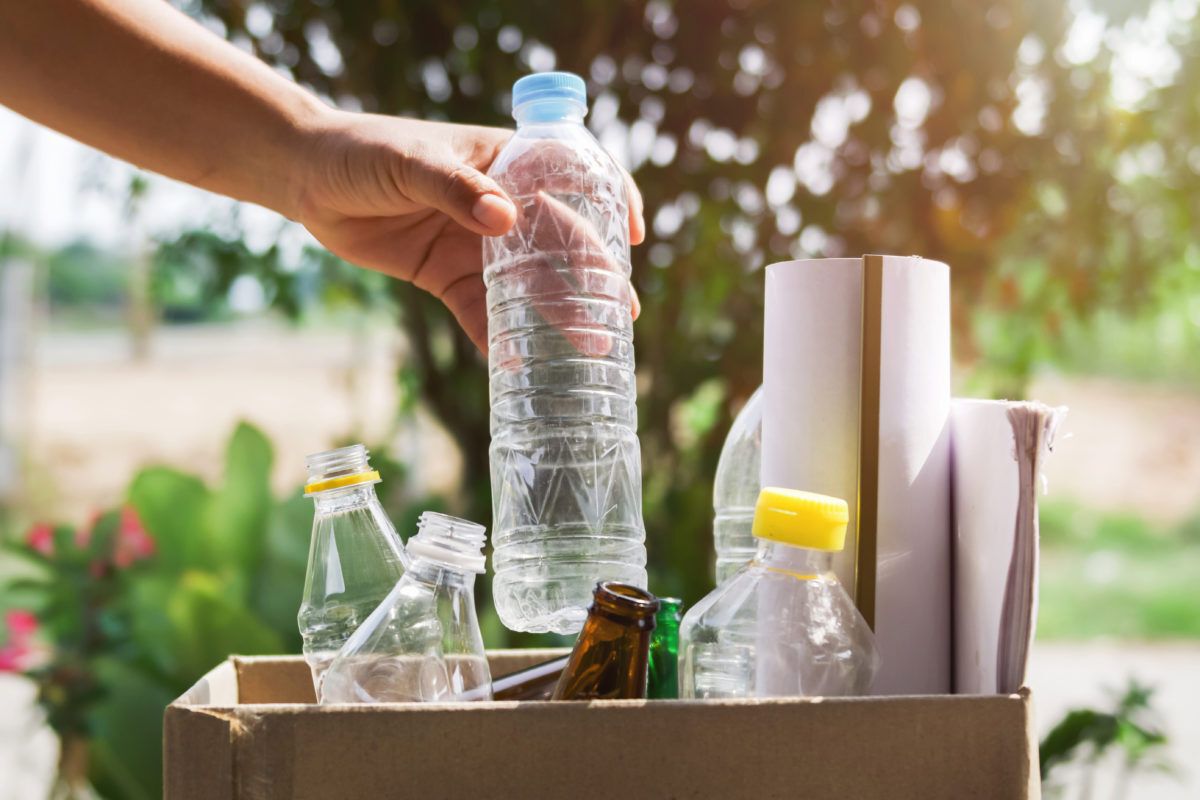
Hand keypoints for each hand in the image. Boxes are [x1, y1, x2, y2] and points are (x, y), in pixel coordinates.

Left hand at [294, 109, 644, 352]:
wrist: (307, 179)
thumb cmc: (365, 151)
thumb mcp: (410, 162)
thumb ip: (456, 189)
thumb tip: (505, 219)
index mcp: (506, 162)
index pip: (575, 174)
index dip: (611, 200)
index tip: (631, 236)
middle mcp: (501, 205)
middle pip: (560, 242)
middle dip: (594, 278)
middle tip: (621, 315)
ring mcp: (477, 245)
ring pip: (528, 284)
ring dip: (558, 315)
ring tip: (589, 347)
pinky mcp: (448, 277)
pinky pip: (481, 313)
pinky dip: (497, 339)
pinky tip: (517, 365)